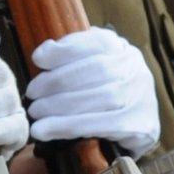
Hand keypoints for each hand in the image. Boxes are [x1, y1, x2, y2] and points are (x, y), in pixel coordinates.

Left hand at [26, 27, 160, 157]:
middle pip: (96, 70)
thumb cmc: (104, 91)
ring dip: (60, 106)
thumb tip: (43, 53)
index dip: (65, 50)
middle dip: (57, 81)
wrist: (137, 125)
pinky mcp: (141, 127)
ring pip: (101, 98)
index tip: (38, 59)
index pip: (95, 42)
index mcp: (121, 49)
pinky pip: (102, 125)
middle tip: (32, 94)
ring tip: (36, 112)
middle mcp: (135, 69)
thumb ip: (70, 57)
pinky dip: (69, 127)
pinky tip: (46, 131)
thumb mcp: (88, 66)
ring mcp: (142, 97)